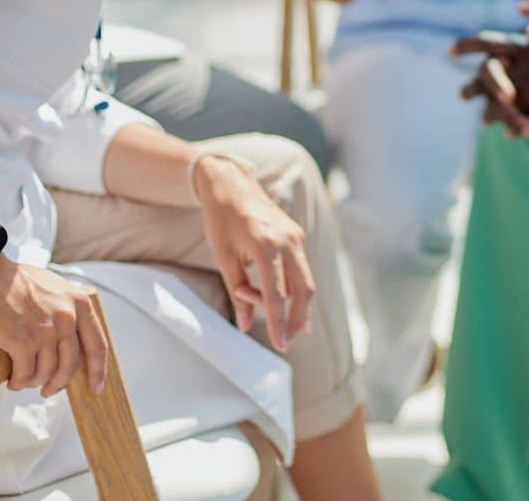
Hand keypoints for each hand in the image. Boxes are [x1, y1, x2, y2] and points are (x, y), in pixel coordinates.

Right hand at [0, 256, 108, 397]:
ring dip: (34, 381)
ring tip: (24, 380)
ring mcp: (45, 330)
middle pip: (70, 365)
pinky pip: (26, 373)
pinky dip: (20, 381)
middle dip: (59, 383)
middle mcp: (67, 317)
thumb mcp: (53, 287)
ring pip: (47, 372)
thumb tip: (70, 337)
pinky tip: (13, 380)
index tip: (96, 388)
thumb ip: (66, 308)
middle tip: (47, 391)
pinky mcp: (22, 341)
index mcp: (79, 303)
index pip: (97, 345)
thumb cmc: (12, 279)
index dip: (98, 371)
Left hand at [194, 156, 315, 352]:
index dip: (278, 323)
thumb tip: (244, 324)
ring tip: (290, 328)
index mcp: (266, 246)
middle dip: (297, 319)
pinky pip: (301, 268)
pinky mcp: (297, 236)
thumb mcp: (224, 258)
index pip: (277, 295)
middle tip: (287, 340)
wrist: (231, 184)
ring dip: (297, 306)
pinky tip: (293, 305)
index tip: (280, 345)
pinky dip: (296, 288)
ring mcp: (296, 237)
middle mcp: (287, 241)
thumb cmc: (222, 220)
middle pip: (304, 290)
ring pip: (306, 280)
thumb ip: (237, 292)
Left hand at [452, 0, 528, 148]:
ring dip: (490, 111)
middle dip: (472, 87)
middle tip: (463, 93)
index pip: (488, 43)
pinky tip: (511, 131)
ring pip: (500, 105)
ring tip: (484, 117)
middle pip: (487, 79)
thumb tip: (517, 4)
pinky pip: (524, 124)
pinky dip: (516, 126)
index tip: (450, 50)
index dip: (467, 46)